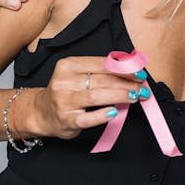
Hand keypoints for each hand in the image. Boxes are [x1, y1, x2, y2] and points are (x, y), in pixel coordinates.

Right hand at [16, 56, 150, 139]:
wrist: (42, 113)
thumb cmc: (67, 92)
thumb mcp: (78, 75)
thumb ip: (100, 71)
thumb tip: (130, 68)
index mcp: (68, 65)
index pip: (101, 64)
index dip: (123, 69)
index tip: (139, 73)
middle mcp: (63, 81)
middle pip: (101, 80)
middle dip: (126, 84)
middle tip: (142, 87)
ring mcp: (63, 101)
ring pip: (96, 96)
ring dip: (120, 96)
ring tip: (135, 97)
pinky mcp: (66, 120)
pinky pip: (88, 118)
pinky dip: (103, 115)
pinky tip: (115, 112)